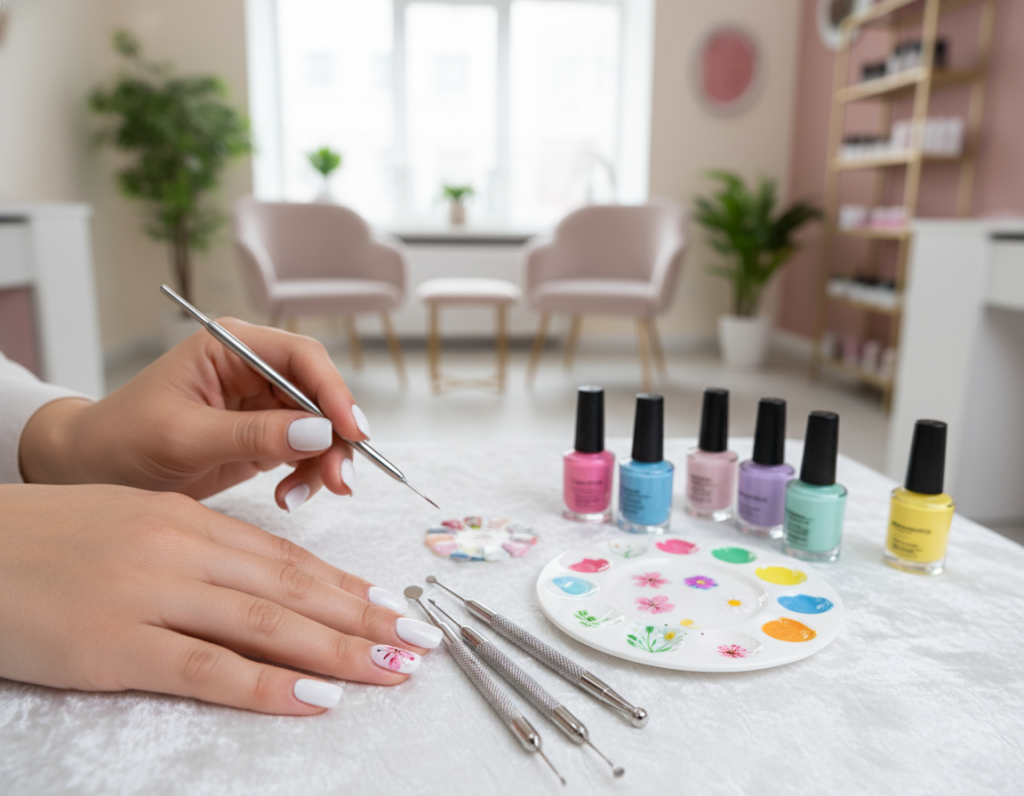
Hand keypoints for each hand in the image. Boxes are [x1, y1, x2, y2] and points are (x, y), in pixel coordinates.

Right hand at [0, 484, 439, 713]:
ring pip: (266, 624)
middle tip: (419, 640)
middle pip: (292, 589)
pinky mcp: (115, 646)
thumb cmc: (48, 541)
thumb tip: (260, 585)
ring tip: (392, 668)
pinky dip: (269, 685)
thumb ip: (198, 553)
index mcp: (188, 522)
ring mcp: (151, 596)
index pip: (286, 559)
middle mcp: (182, 550)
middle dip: (364, 617)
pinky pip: (207, 668)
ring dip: (338, 649)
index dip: (346, 587)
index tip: (393, 605)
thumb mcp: (134, 527)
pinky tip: (316, 697)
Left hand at [19, 320, 366, 509]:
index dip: (333, 390)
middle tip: (340, 479)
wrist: (89, 472)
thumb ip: (253, 434)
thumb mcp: (184, 436)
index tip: (351, 430)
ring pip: (320, 429)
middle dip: (335, 438)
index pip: (301, 357)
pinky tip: (288, 496)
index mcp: (231, 348)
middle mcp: (253, 371)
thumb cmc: (121, 439)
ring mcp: (260, 407)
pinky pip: (305, 454)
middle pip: (319, 395)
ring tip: (301, 496)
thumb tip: (318, 432)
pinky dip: (307, 477)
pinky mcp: (263, 439)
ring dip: (323, 463)